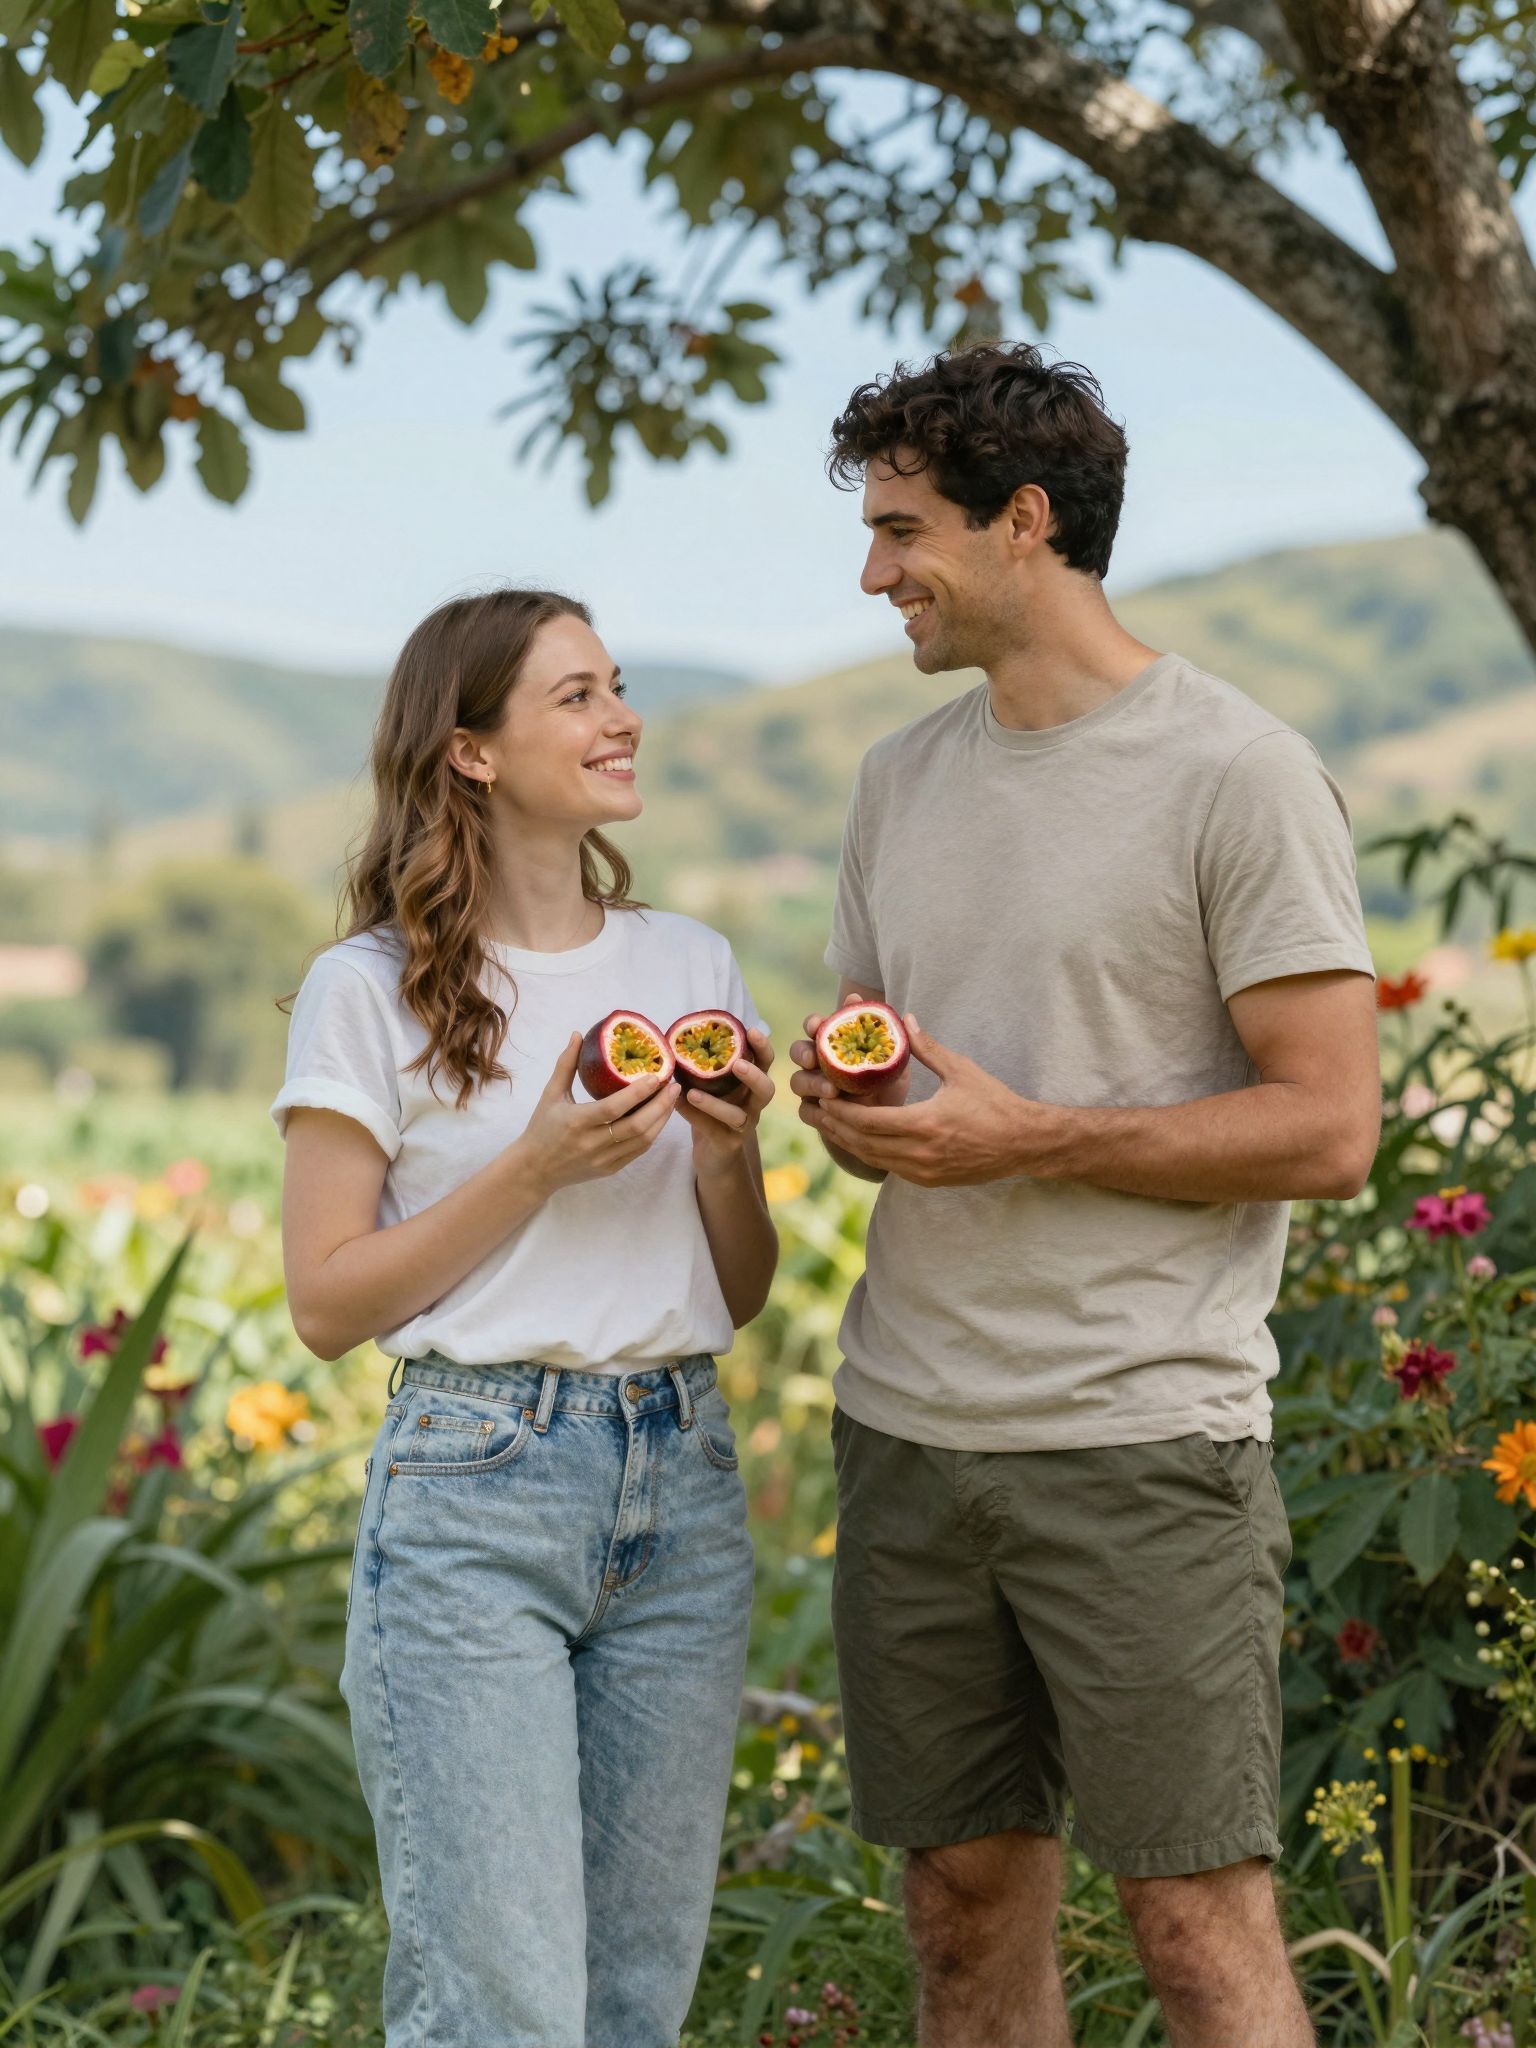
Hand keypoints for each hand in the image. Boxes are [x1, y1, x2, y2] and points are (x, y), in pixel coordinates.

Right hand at [517, 1032, 680, 1195]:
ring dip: (662, 1119)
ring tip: (672, 1099)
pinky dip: (653, 1133)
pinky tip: (660, 1117)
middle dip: (660, 1105)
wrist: (535, 1170)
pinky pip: (638, 1151)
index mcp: (577, 1122)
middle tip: (674, 1085)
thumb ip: (566, 1065)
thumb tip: (578, 1034)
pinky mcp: (610, 1169)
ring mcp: (603, 1159)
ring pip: (643, 1140)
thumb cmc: (541, 1128)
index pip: (614, 1107)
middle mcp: (592, 1143)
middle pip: (636, 1125)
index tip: (656, 1075)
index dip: (638, 1092)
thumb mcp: (550, 1094)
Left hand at [676, 1028, 775, 1179]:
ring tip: (692, 1093)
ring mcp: (743, 1127)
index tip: (752, 1031)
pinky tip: (677, 1105)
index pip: (765, 1063)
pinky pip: (713, 1130)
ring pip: (738, 1116)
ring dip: (715, 1103)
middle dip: (754, 1075)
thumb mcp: (712, 1087)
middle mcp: (753, 1105)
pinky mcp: (727, 1144)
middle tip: (737, 1064)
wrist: (714, 1157)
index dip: (763, 1048)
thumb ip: (705, 1067)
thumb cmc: (712, 1112)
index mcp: (751, 1086)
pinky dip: (693, 1116)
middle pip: (766, 1090)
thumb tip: (677, 1038)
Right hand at [789, 995, 911, 1129]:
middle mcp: (817, 1063)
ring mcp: (811, 1088)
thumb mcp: (894, 1063)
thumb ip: (894, 1041)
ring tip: (832, 1090)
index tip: (818, 1025)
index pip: (816, 1027)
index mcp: (834, 1044)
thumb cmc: (887, 1085)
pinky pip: (805, 1110)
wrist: (885, 1125)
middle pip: (798, 1050)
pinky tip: (829, 1113)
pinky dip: (815, 1111)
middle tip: (813, 1058)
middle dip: (803, 1052)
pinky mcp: (813, 1113)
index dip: (813, 1023)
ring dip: (812, 1083)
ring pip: (797, 1081)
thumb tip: (907, 1017)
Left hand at [809, 1014, 1033, 1186]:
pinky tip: (858, 1139)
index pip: (869, 1121)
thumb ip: (928, 1048)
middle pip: (863, 1143)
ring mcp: (924, 1171)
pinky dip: (869, 1153)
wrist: (1024, 1143)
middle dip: (835, 1126)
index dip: (842, 1111)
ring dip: (848, 1141)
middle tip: (814, 1110)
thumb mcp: (961, 1071)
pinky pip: (889, 1167)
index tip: (824, 1096)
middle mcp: (921, 1154)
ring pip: (873, 1158)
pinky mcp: (929, 1180)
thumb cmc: (996, 1103)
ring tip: (828, 1124)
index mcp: (926, 1125)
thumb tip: (905, 1019)